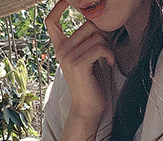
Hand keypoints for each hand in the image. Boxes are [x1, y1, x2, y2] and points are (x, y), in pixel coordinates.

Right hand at [45, 0, 115, 119]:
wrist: (87, 108)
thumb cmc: (90, 84)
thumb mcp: (86, 59)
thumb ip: (85, 42)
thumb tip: (97, 23)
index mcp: (60, 47)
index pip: (51, 21)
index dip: (58, 7)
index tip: (69, 2)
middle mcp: (61, 50)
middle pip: (87, 24)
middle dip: (104, 34)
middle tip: (108, 49)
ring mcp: (68, 57)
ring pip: (96, 36)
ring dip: (108, 46)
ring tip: (109, 58)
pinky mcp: (79, 64)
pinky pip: (99, 47)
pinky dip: (110, 54)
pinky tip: (111, 63)